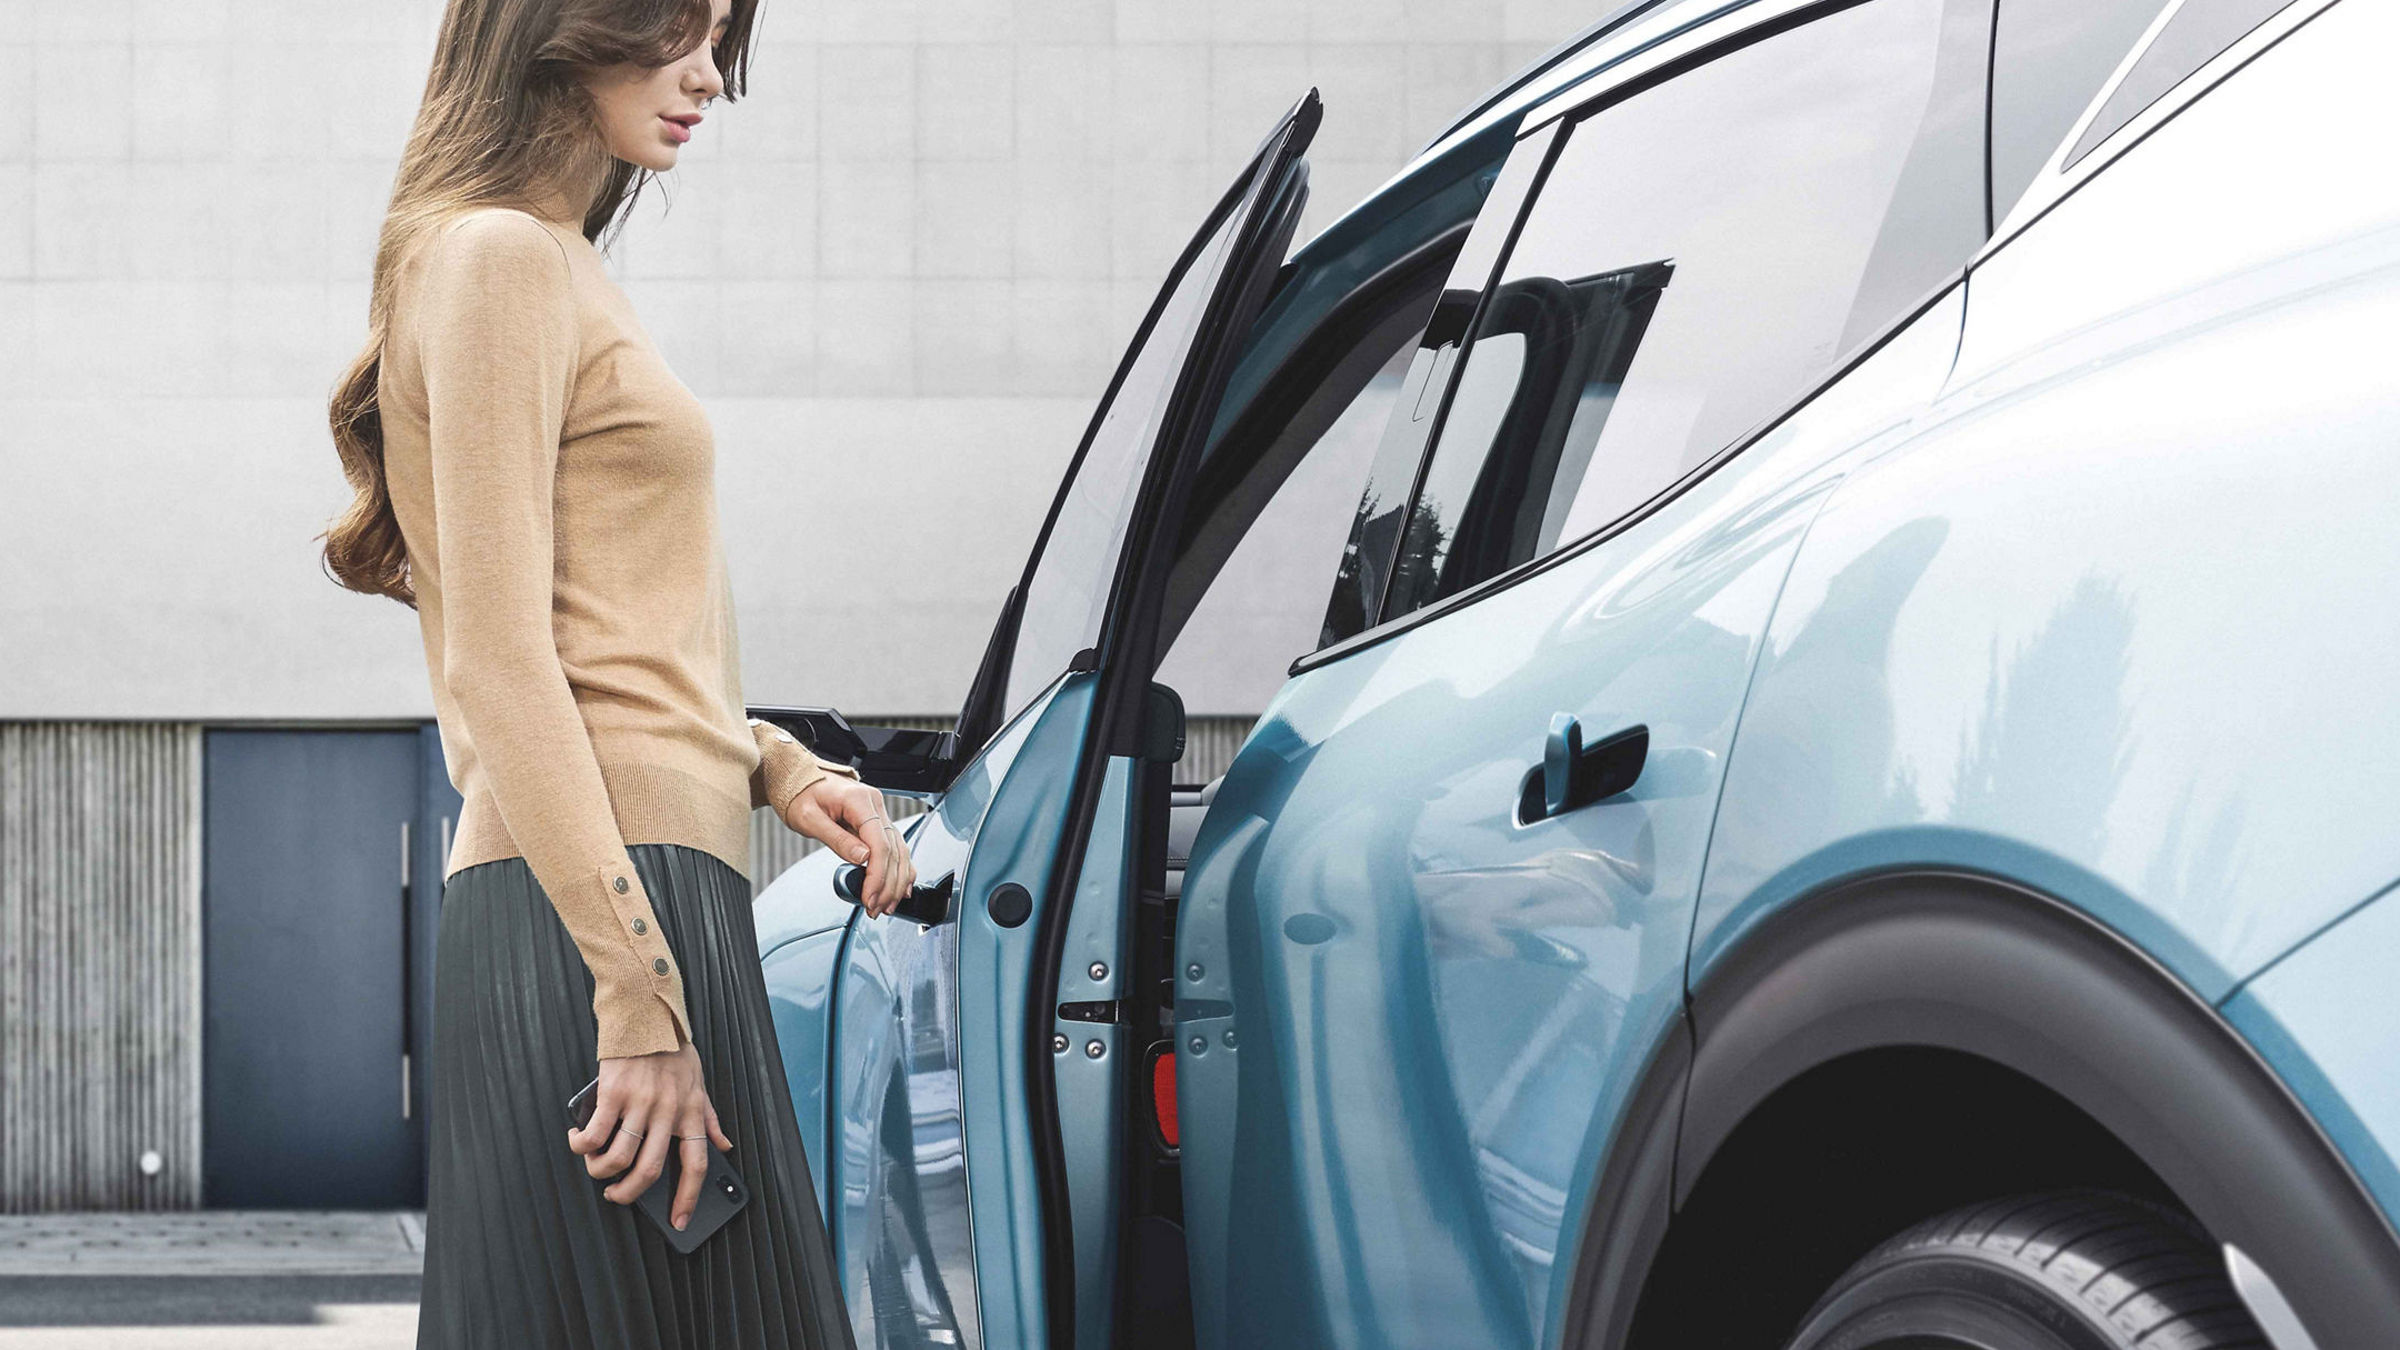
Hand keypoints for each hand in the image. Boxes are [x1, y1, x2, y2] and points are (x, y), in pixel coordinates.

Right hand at [565, 1041, 733, 1230]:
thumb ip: (710, 1118)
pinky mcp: (612, 1093)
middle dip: (629, 1194)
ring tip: (595, 1168)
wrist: (647, 1015)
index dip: (688, 1198)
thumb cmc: (673, 1051)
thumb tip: (724, 1146)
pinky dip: (581, 1146)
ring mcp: (639, 1103)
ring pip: (618, 1157)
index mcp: (691, 1112)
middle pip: (649, 1170)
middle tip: (617, 1196)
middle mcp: (667, 1111)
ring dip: (601, 1172)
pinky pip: (594, 1134)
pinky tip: (578, 1141)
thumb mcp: (699, 1083)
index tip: (679, 1221)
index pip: (696, 1164)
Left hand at [783, 774, 917, 917]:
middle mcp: (875, 804)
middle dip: (887, 885)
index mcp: (860, 801)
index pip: (880, 844)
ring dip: (896, 881)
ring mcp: (878, 811)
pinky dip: (901, 868)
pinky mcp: (876, 820)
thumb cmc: (800, 794)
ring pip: (899, 850)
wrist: (798, 779)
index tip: (869, 897)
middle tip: (876, 908)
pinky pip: (895, 846)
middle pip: (893, 850)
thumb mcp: (809, 819)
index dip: (878, 875)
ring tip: (887, 904)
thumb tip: (862, 858)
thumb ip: (837, 839)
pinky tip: (901, 886)